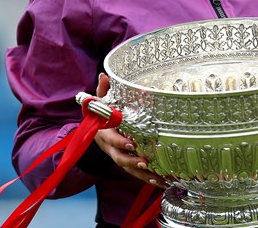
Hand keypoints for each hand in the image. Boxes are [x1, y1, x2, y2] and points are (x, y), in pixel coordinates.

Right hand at [93, 73, 166, 187]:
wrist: (94, 131)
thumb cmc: (101, 114)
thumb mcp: (100, 102)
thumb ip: (103, 90)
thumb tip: (104, 74)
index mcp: (104, 133)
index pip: (111, 139)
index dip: (120, 142)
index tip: (131, 143)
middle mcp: (111, 148)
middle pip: (120, 158)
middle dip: (132, 161)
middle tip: (145, 162)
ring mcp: (118, 157)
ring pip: (129, 169)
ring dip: (143, 174)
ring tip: (158, 177)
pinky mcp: (126, 164)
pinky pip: (136, 174)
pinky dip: (148, 179)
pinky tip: (162, 182)